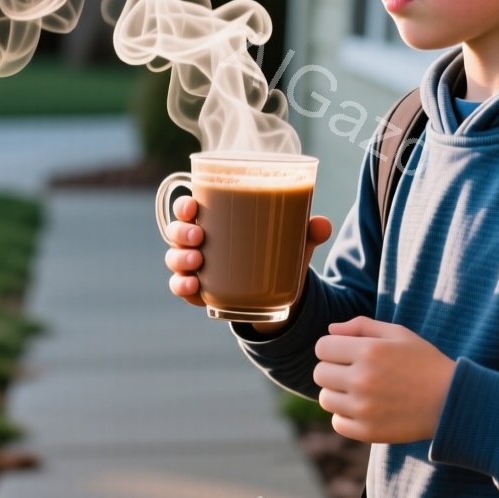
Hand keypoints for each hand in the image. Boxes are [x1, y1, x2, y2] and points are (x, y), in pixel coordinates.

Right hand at [163, 194, 332, 310]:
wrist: (274, 292)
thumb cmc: (275, 252)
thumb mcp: (291, 240)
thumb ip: (307, 231)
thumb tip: (323, 225)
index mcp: (216, 219)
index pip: (189, 207)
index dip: (184, 205)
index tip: (192, 206)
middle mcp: (200, 241)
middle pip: (177, 231)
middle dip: (181, 232)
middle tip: (199, 236)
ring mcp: (196, 266)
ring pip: (174, 258)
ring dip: (180, 258)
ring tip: (197, 261)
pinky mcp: (199, 290)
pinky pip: (180, 287)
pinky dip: (182, 286)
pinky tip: (194, 286)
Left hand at [313, 316, 456, 443]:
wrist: (451, 401)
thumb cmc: (424, 362)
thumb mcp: (399, 334)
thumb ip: (362, 326)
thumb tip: (330, 330)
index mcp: (369, 350)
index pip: (322, 347)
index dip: (332, 348)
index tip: (346, 353)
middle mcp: (362, 379)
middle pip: (320, 373)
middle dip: (333, 369)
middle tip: (354, 372)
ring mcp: (364, 408)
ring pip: (325, 399)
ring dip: (338, 393)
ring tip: (360, 391)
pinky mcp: (367, 431)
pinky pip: (337, 422)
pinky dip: (346, 416)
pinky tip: (365, 409)